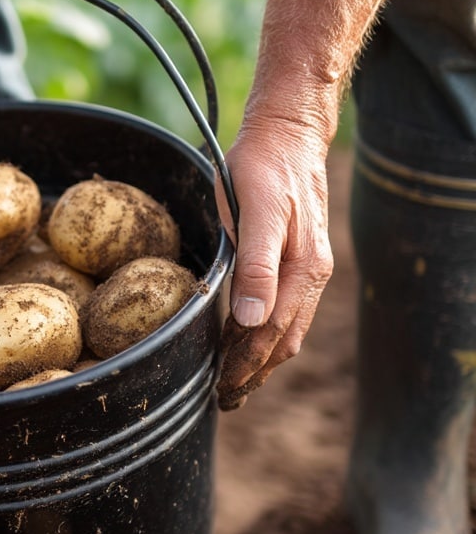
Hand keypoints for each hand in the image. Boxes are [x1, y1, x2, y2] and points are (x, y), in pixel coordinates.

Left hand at [215, 118, 333, 409]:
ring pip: (287, 329)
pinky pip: (286, 309)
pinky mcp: (298, 259)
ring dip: (261, 359)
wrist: (287, 133)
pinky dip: (267, 334)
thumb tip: (253, 322)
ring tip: (235, 381)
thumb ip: (256, 266)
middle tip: (225, 399)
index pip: (271, 335)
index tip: (224, 391)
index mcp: (302, 270)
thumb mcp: (257, 212)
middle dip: (254, 373)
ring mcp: (308, 268)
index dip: (246, 366)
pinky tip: (247, 338)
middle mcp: (310, 275)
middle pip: (283, 341)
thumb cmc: (264, 168)